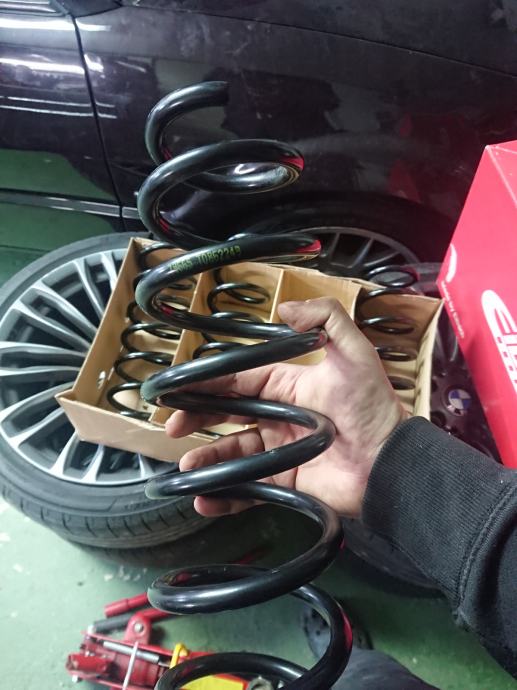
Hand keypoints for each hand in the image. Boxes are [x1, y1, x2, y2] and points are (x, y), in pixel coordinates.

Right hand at [166, 298, 406, 518]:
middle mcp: (278, 415)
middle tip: (173, 427)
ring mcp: (280, 450)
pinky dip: (225, 495)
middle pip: (227, 415)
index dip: (207, 382)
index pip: (238, 379)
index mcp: (288, 383)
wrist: (392, 463)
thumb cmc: (371, 406)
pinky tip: (204, 499)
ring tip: (187, 466)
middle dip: (197, 418)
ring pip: (233, 453)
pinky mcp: (285, 482)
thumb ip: (326, 319)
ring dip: (207, 459)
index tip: (178, 388)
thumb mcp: (354, 353)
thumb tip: (283, 307)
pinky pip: (249, 488)